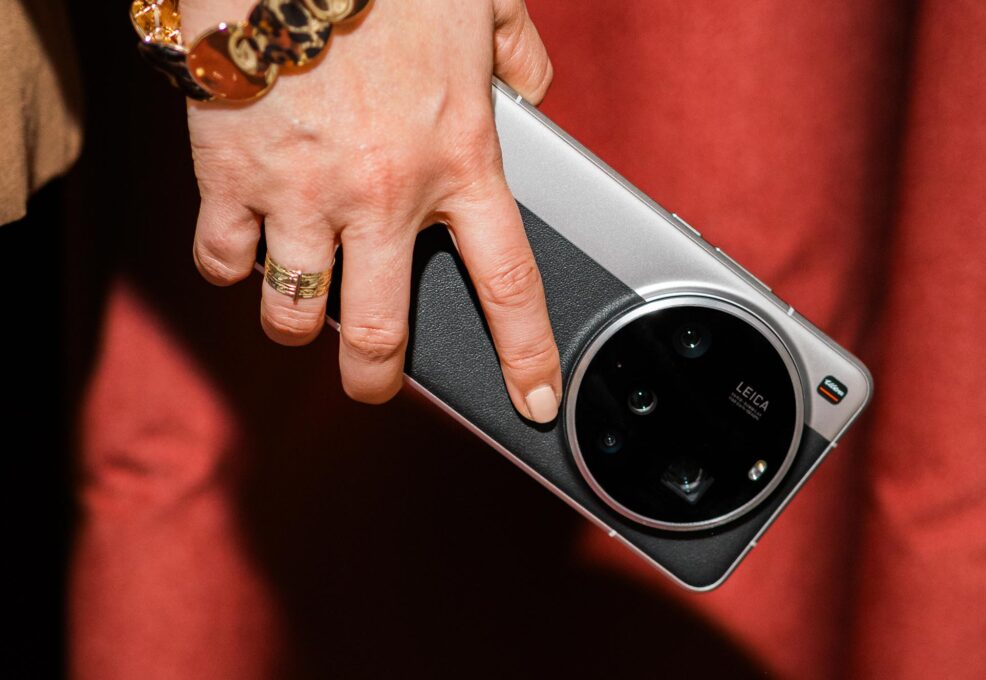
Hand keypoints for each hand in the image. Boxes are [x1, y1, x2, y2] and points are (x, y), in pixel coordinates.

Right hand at [183, 0, 561, 421]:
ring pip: (293, 313)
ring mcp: (302, 194)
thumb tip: (532, 89)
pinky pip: (224, 260)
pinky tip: (244, 245)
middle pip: (377, 335)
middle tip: (373, 379)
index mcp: (459, 159)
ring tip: (301, 303)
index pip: (507, 284)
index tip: (532, 401)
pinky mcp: (230, 177)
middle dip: (374, 377)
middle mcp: (384, 195)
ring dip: (296, 323)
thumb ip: (519, 56)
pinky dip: (232, 267)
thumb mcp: (482, 2)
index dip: (526, 355)